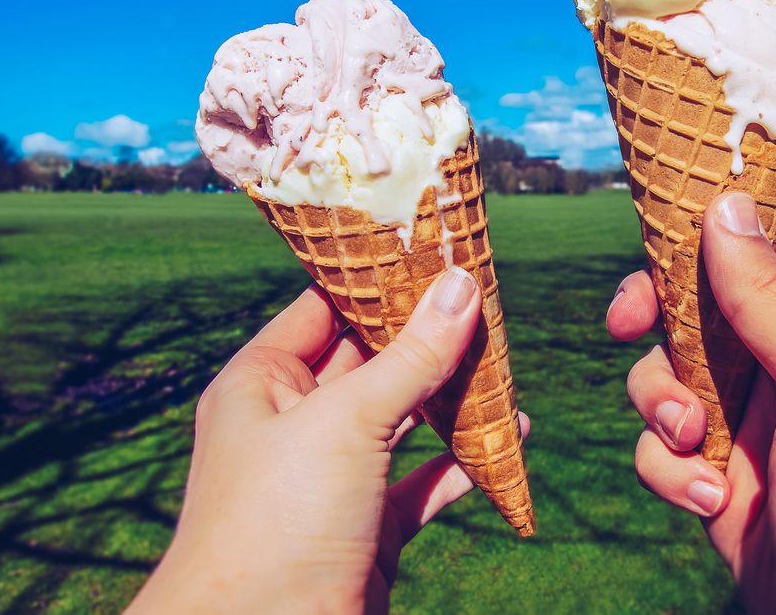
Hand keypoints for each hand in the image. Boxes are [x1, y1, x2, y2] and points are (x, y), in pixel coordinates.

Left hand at [131, 267, 528, 612]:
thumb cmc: (276, 522)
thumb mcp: (346, 422)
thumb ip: (410, 357)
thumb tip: (460, 286)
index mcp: (264, 382)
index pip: (327, 307)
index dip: (379, 277)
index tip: (437, 249)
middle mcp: (296, 422)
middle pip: (375, 360)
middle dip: (430, 335)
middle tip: (490, 301)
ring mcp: (335, 476)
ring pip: (406, 419)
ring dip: (456, 396)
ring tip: (509, 364)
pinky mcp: (369, 525)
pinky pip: (425, 480)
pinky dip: (467, 460)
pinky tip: (511, 436)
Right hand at [608, 193, 775, 612]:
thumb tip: (724, 207)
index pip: (763, 245)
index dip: (708, 234)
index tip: (659, 242)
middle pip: (693, 303)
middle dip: (654, 318)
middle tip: (627, 327)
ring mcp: (746, 423)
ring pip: (663, 375)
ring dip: (660, 407)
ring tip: (699, 451)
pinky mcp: (717, 479)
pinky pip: (660, 449)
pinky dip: (669, 472)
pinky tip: (714, 504)